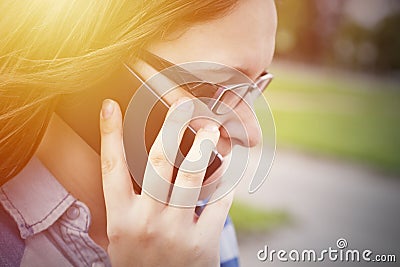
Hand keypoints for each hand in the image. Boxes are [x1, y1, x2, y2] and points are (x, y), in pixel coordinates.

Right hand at [100, 98, 233, 266]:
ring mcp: (175, 232)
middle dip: (171, 127)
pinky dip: (225, 183)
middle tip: (182, 104)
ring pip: (192, 176)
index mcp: (121, 220)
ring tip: (210, 128)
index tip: (111, 105)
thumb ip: (129, 205)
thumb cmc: (140, 264)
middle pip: (158, 162)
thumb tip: (141, 165)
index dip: (110, 133)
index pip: (112, 167)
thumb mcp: (122, 237)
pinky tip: (229, 169)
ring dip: (203, 146)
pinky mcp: (203, 243)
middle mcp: (145, 222)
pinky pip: (219, 203)